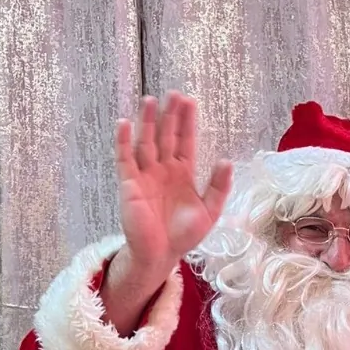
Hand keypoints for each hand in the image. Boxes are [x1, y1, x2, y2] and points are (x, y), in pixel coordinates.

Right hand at [115, 93, 233, 272]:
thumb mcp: (210, 211)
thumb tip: (226, 160)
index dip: (187, 122)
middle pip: (166, 136)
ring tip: (151, 100)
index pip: (185, 141)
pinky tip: (124, 123)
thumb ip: (218, 187)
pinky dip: (123, 142)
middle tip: (174, 93)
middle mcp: (163, 169)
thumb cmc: (184, 236)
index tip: (190, 101)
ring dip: (147, 122)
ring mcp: (145, 175)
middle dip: (170, 115)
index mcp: (183, 173)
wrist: (161, 255)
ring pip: (146, 142)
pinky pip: (124, 159)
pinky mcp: (129, 184)